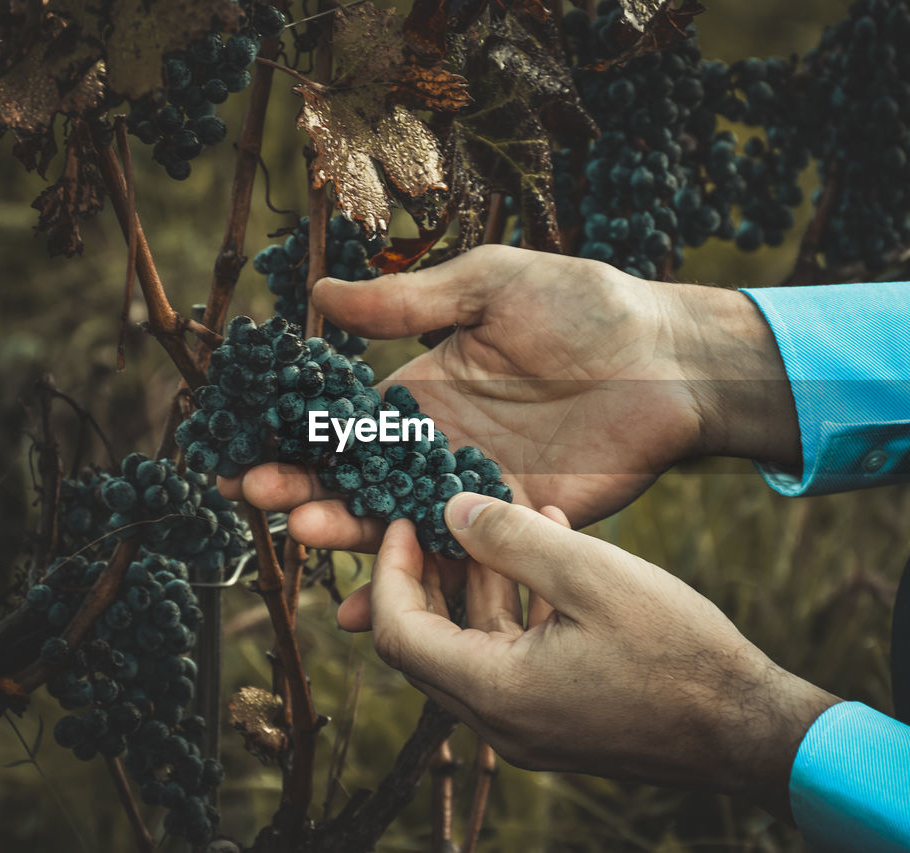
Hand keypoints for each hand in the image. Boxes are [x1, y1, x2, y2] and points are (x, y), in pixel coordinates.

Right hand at [219, 244, 798, 551]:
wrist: (671, 360)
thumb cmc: (584, 307)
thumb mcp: (490, 287)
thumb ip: (409, 304)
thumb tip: (319, 295)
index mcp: (425, 390)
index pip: (344, 421)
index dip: (293, 435)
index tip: (238, 448)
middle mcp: (439, 446)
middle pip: (357, 478)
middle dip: (305, 486)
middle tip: (256, 497)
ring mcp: (476, 491)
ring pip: (398, 524)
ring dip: (349, 533)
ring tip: (305, 533)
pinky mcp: (518, 524)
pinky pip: (459, 561)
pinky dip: (417, 586)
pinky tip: (373, 609)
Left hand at [352, 492, 837, 821]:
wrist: (747, 726)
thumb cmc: (676, 650)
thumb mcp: (591, 575)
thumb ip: (512, 541)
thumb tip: (449, 511)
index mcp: (496, 693)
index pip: (399, 634)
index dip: (390, 572)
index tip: (404, 521)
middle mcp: (501, 722)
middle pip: (429, 643)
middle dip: (431, 574)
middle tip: (443, 516)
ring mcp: (531, 728)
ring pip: (477, 647)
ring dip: (484, 583)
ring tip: (511, 517)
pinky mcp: (560, 721)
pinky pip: (517, 660)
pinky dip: (522, 608)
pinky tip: (555, 553)